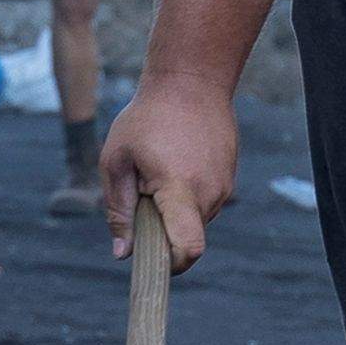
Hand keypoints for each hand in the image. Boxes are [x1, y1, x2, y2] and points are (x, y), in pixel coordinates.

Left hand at [100, 73, 236, 271]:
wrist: (192, 80)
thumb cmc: (147, 117)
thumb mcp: (117, 160)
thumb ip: (118, 209)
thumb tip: (122, 253)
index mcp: (180, 189)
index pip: (188, 248)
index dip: (170, 265)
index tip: (150, 258)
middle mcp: (209, 193)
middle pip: (187, 238)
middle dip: (162, 231)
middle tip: (143, 192)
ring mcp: (224, 186)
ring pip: (194, 220)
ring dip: (173, 211)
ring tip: (159, 170)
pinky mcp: (228, 178)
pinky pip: (203, 202)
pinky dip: (185, 195)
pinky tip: (175, 162)